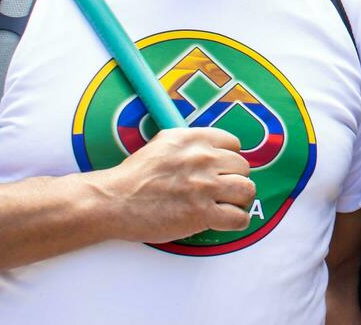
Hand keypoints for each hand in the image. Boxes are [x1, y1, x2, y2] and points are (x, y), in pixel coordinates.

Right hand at [91, 127, 254, 242]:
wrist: (114, 201)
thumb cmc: (135, 176)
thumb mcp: (163, 143)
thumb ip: (190, 143)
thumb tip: (212, 148)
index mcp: (194, 139)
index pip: (234, 144)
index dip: (229, 160)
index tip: (221, 170)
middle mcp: (203, 158)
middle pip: (243, 167)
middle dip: (234, 179)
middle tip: (221, 191)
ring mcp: (204, 186)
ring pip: (246, 190)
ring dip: (239, 199)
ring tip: (227, 205)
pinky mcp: (202, 213)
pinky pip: (238, 218)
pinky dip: (236, 221)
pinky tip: (225, 221)